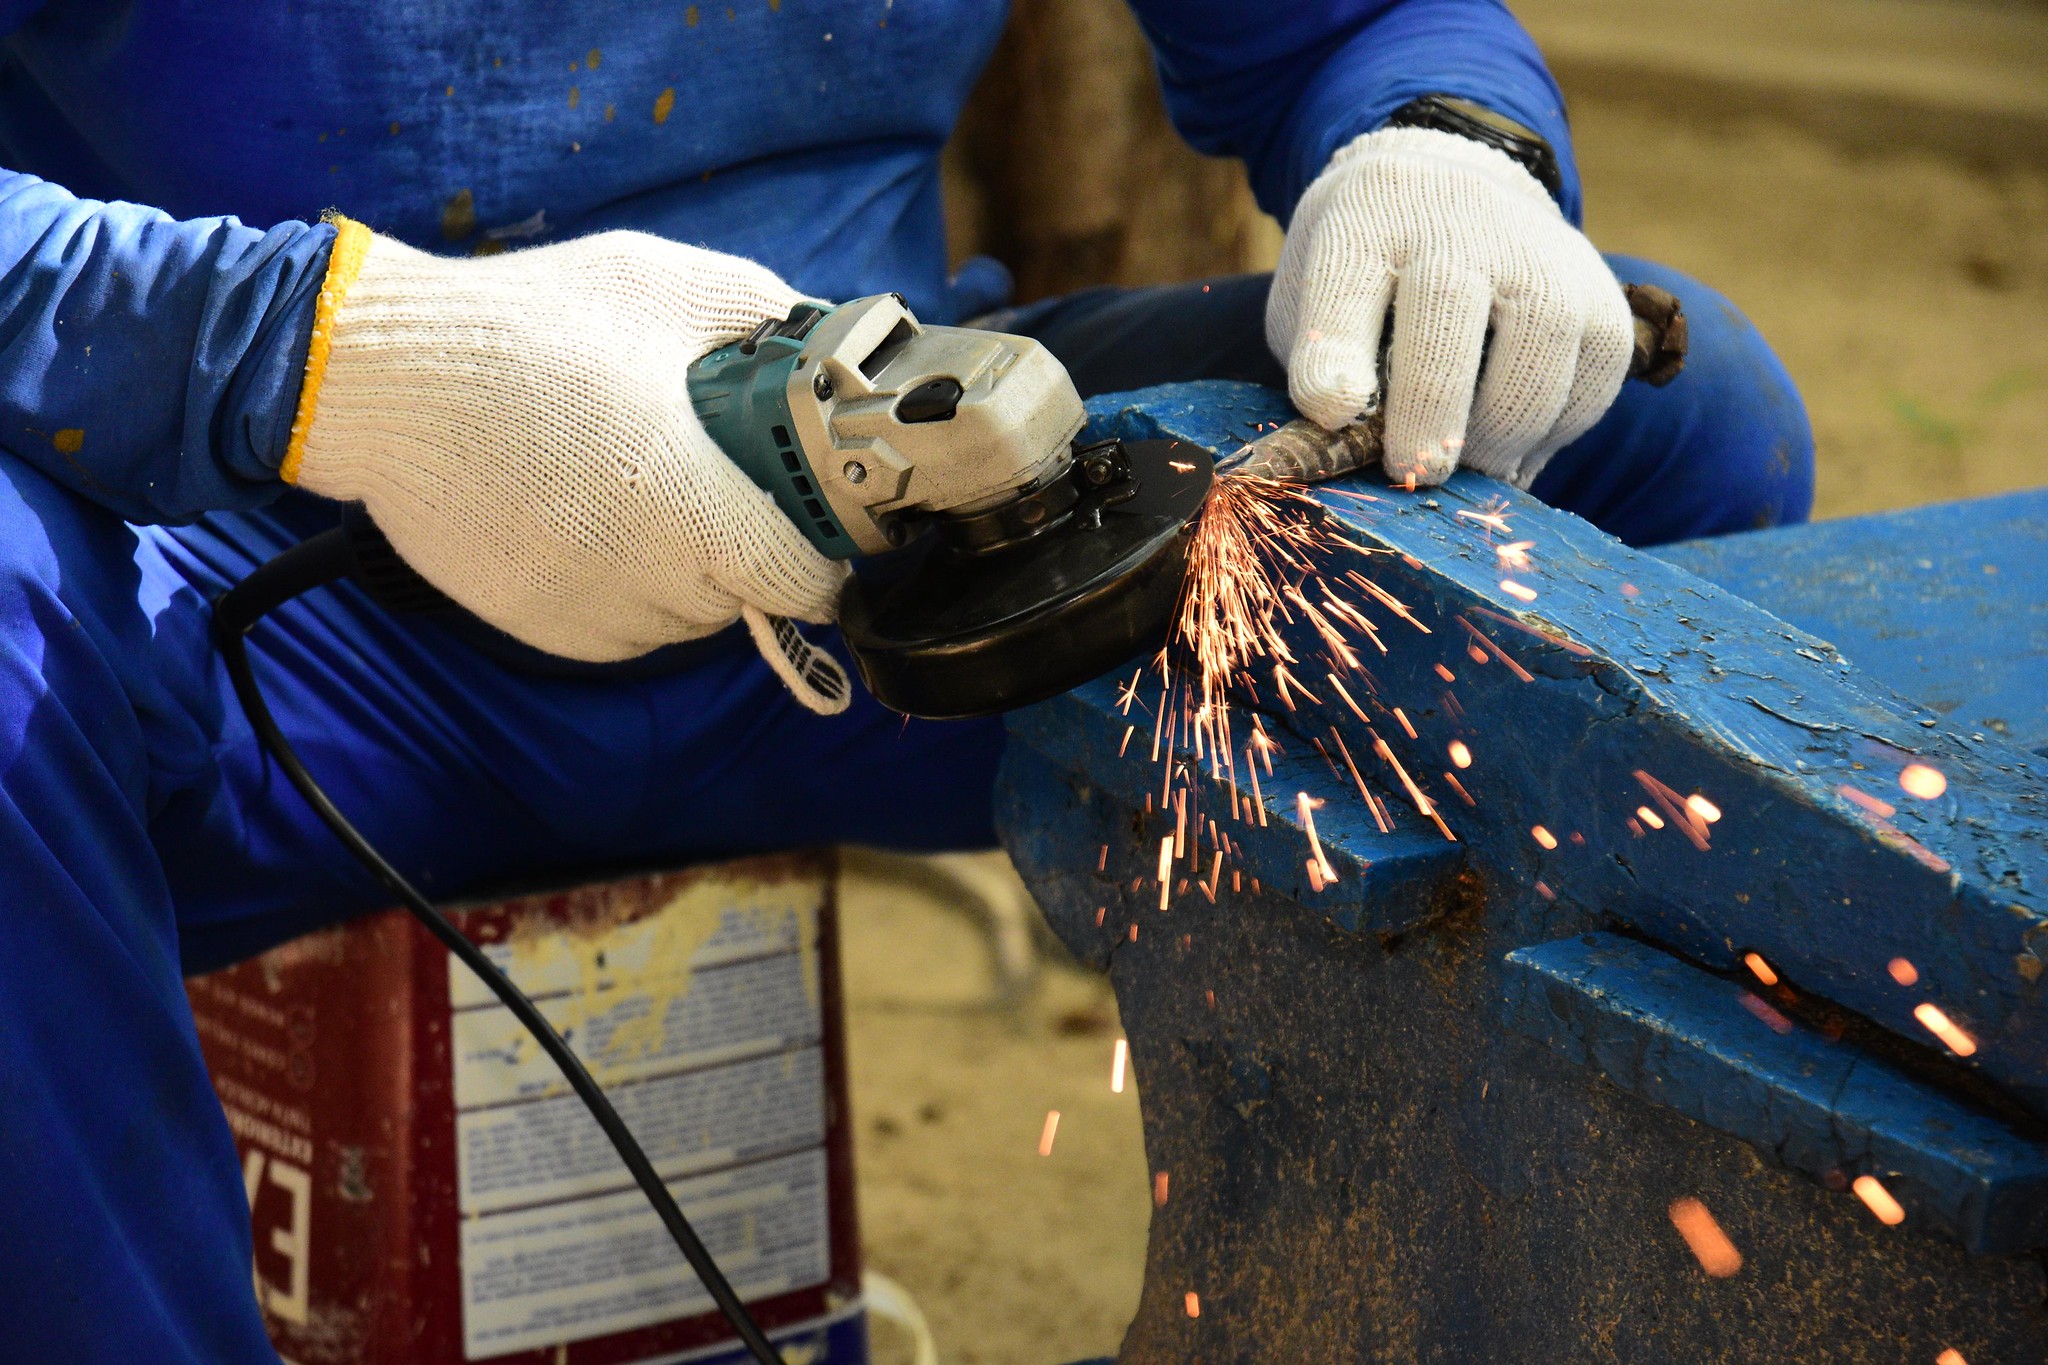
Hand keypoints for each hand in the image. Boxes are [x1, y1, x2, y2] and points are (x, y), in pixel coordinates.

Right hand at [288, 225, 850, 708]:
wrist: (381, 380)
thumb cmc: (526, 328)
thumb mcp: (666, 285)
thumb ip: (769, 317)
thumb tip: (827, 349)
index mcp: (699, 510)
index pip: (808, 582)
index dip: (818, 545)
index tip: (806, 507)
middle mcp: (652, 583)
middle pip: (749, 599)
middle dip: (748, 543)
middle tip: (710, 474)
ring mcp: (593, 615)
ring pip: (686, 618)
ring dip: (686, 571)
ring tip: (638, 486)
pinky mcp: (543, 628)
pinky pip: (623, 626)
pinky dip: (626, 586)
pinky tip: (591, 516)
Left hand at [1267, 126, 1633, 487]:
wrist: (1460, 208)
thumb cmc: (1370, 281)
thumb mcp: (1314, 301)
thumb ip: (1319, 368)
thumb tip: (1341, 450)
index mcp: (1365, 219)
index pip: (1344, 277)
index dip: (1337, 351)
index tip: (1335, 413)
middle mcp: (1455, 220)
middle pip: (1448, 305)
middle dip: (1431, 406)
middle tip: (1414, 473)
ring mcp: (1540, 251)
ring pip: (1538, 346)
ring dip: (1500, 433)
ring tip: (1468, 472)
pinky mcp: (1600, 295)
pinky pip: (1590, 381)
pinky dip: (1552, 435)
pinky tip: (1512, 451)